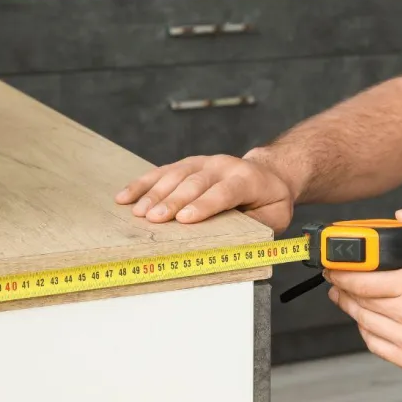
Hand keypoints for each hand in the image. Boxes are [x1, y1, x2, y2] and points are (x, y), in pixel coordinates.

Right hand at [114, 153, 296, 231]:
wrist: (269, 173)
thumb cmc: (270, 201)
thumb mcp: (276, 216)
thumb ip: (259, 225)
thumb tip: (238, 239)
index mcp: (248, 179)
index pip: (224, 191)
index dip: (204, 205)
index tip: (184, 219)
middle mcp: (224, 165)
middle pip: (195, 183)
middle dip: (173, 201)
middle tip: (154, 219)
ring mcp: (204, 162)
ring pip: (175, 175)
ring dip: (154, 193)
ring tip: (137, 212)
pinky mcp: (189, 164)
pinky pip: (163, 172)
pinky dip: (143, 184)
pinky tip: (125, 196)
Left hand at [325, 202, 401, 374]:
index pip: (364, 280)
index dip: (342, 272)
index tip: (335, 265)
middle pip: (359, 301)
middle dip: (342, 288)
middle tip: (337, 277)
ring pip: (364, 323)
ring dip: (350, 308)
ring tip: (345, 296)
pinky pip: (375, 344)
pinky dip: (366, 330)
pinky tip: (366, 317)